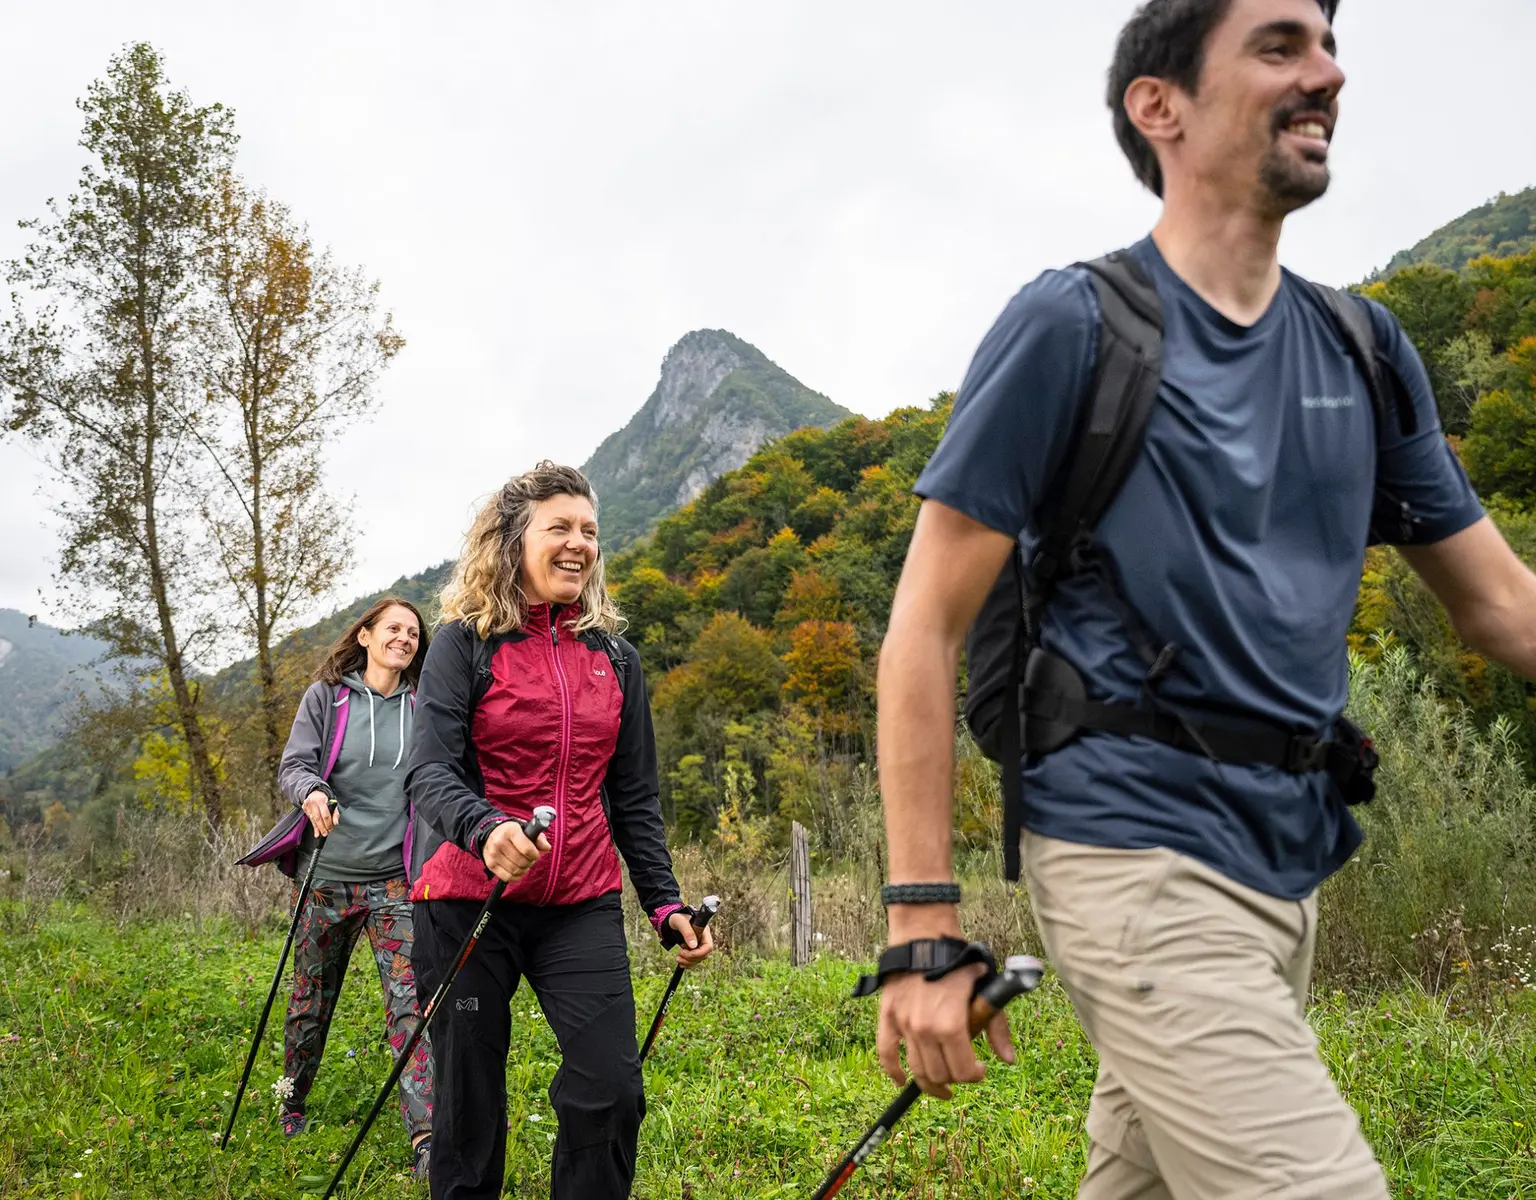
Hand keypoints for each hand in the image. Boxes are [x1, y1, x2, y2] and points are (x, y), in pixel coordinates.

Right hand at [302, 790, 337, 837]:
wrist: (314, 791)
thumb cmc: (325, 798)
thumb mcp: (332, 802)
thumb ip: (335, 813)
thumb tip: (336, 823)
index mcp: (322, 800)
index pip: (325, 814)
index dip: (328, 823)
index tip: (331, 828)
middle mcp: (313, 803)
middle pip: (318, 818)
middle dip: (322, 827)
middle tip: (326, 833)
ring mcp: (308, 806)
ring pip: (313, 819)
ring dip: (318, 828)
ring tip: (322, 834)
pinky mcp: (304, 808)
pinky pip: (310, 819)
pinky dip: (314, 826)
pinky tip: (316, 832)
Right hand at [481, 820, 550, 884]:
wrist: (492, 833)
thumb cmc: (512, 832)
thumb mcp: (526, 829)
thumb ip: (538, 838)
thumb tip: (546, 848)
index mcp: (510, 831)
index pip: (527, 849)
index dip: (534, 854)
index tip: (535, 853)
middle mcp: (499, 842)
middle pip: (521, 861)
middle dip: (530, 862)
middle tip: (530, 859)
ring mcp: (493, 854)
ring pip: (515, 870)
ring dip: (523, 869)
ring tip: (524, 863)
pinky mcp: (490, 864)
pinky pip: (507, 877)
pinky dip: (516, 877)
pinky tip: (518, 870)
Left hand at [667, 912, 715, 968]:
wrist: (672, 920)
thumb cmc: (677, 918)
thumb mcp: (680, 922)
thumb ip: (687, 932)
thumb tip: (693, 946)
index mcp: (704, 931)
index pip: (708, 947)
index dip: (698, 953)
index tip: (686, 952)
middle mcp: (703, 939)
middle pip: (703, 955)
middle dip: (691, 958)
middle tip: (680, 954)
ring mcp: (699, 945)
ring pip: (698, 959)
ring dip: (688, 962)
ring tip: (678, 958)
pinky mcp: (694, 949)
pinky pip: (694, 960)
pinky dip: (687, 963)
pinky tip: (680, 961)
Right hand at [876, 966, 1015, 1099]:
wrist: (924, 937)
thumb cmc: (957, 962)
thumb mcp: (984, 990)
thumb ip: (996, 1026)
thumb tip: (1008, 1060)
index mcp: (951, 1025)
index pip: (964, 1070)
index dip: (975, 1075)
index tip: (980, 1069)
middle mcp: (925, 1030)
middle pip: (940, 1074)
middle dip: (955, 1078)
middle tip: (962, 1070)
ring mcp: (904, 1025)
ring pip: (917, 1070)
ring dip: (931, 1082)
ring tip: (942, 1083)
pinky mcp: (887, 1017)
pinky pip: (886, 1054)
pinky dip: (894, 1072)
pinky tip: (903, 1080)